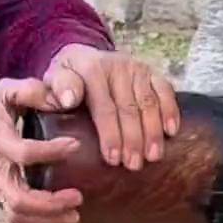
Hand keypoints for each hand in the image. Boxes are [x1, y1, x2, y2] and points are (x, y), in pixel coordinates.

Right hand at [0, 80, 82, 222]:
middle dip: (51, 205)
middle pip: (19, 199)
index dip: (50, 152)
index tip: (75, 145)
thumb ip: (32, 91)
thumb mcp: (5, 92)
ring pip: (17, 217)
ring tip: (74, 217)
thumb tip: (63, 100)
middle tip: (78, 198)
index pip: (23, 152)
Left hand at [44, 45, 179, 170]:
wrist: (83, 57)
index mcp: (90, 69)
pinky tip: (171, 131)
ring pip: (148, 102)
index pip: (103, 106)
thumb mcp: (51, 81)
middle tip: (133, 165)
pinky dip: (170, 111)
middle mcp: (116, 65)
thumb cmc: (67, 80)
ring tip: (153, 157)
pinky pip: (165, 90)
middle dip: (132, 139)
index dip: (109, 134)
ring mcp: (136, 68)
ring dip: (152, 132)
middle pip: (128, 108)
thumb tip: (68, 100)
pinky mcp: (151, 71)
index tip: (112, 159)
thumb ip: (54, 90)